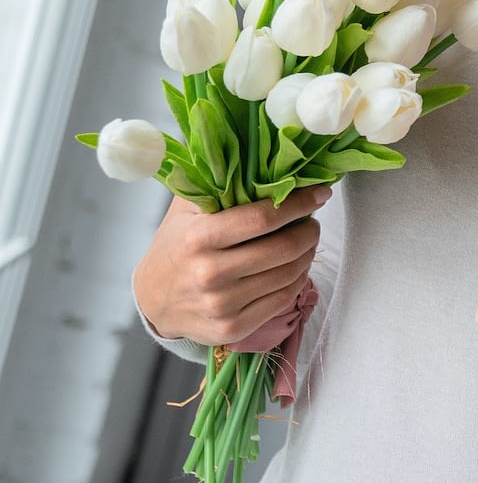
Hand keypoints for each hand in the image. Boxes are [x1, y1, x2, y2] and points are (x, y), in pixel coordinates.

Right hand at [133, 187, 329, 344]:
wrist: (153, 299)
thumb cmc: (176, 245)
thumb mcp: (187, 209)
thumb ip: (218, 183)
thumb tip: (261, 153)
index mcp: (198, 239)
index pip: (263, 218)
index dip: (299, 204)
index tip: (319, 194)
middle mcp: (209, 273)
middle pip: (283, 248)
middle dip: (309, 230)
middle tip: (312, 220)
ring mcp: (221, 305)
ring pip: (288, 274)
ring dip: (307, 253)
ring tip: (306, 240)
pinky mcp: (232, 328)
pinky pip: (282, 300)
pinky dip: (298, 279)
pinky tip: (295, 266)